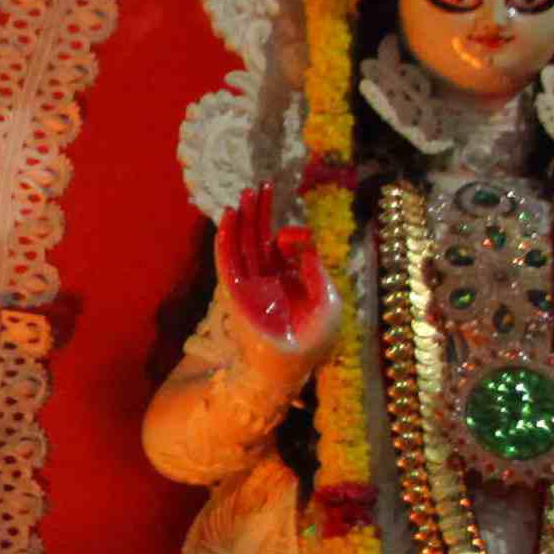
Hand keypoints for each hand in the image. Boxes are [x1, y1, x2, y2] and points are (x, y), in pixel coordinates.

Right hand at [217, 186, 338, 354]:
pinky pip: (228, 261)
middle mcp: (265, 278)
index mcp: (287, 280)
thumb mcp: (327, 299)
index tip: (295, 234)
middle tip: (259, 186)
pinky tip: (228, 220)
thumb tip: (303, 239)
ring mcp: (249, 284)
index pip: (280, 247)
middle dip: (260, 213)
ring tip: (243, 195)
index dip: (287, 234)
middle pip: (258, 238)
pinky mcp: (236, 292)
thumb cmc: (311, 340)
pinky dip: (227, 240)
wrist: (288, 367)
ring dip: (242, 220)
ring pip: (243, 245)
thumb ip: (315, 268)